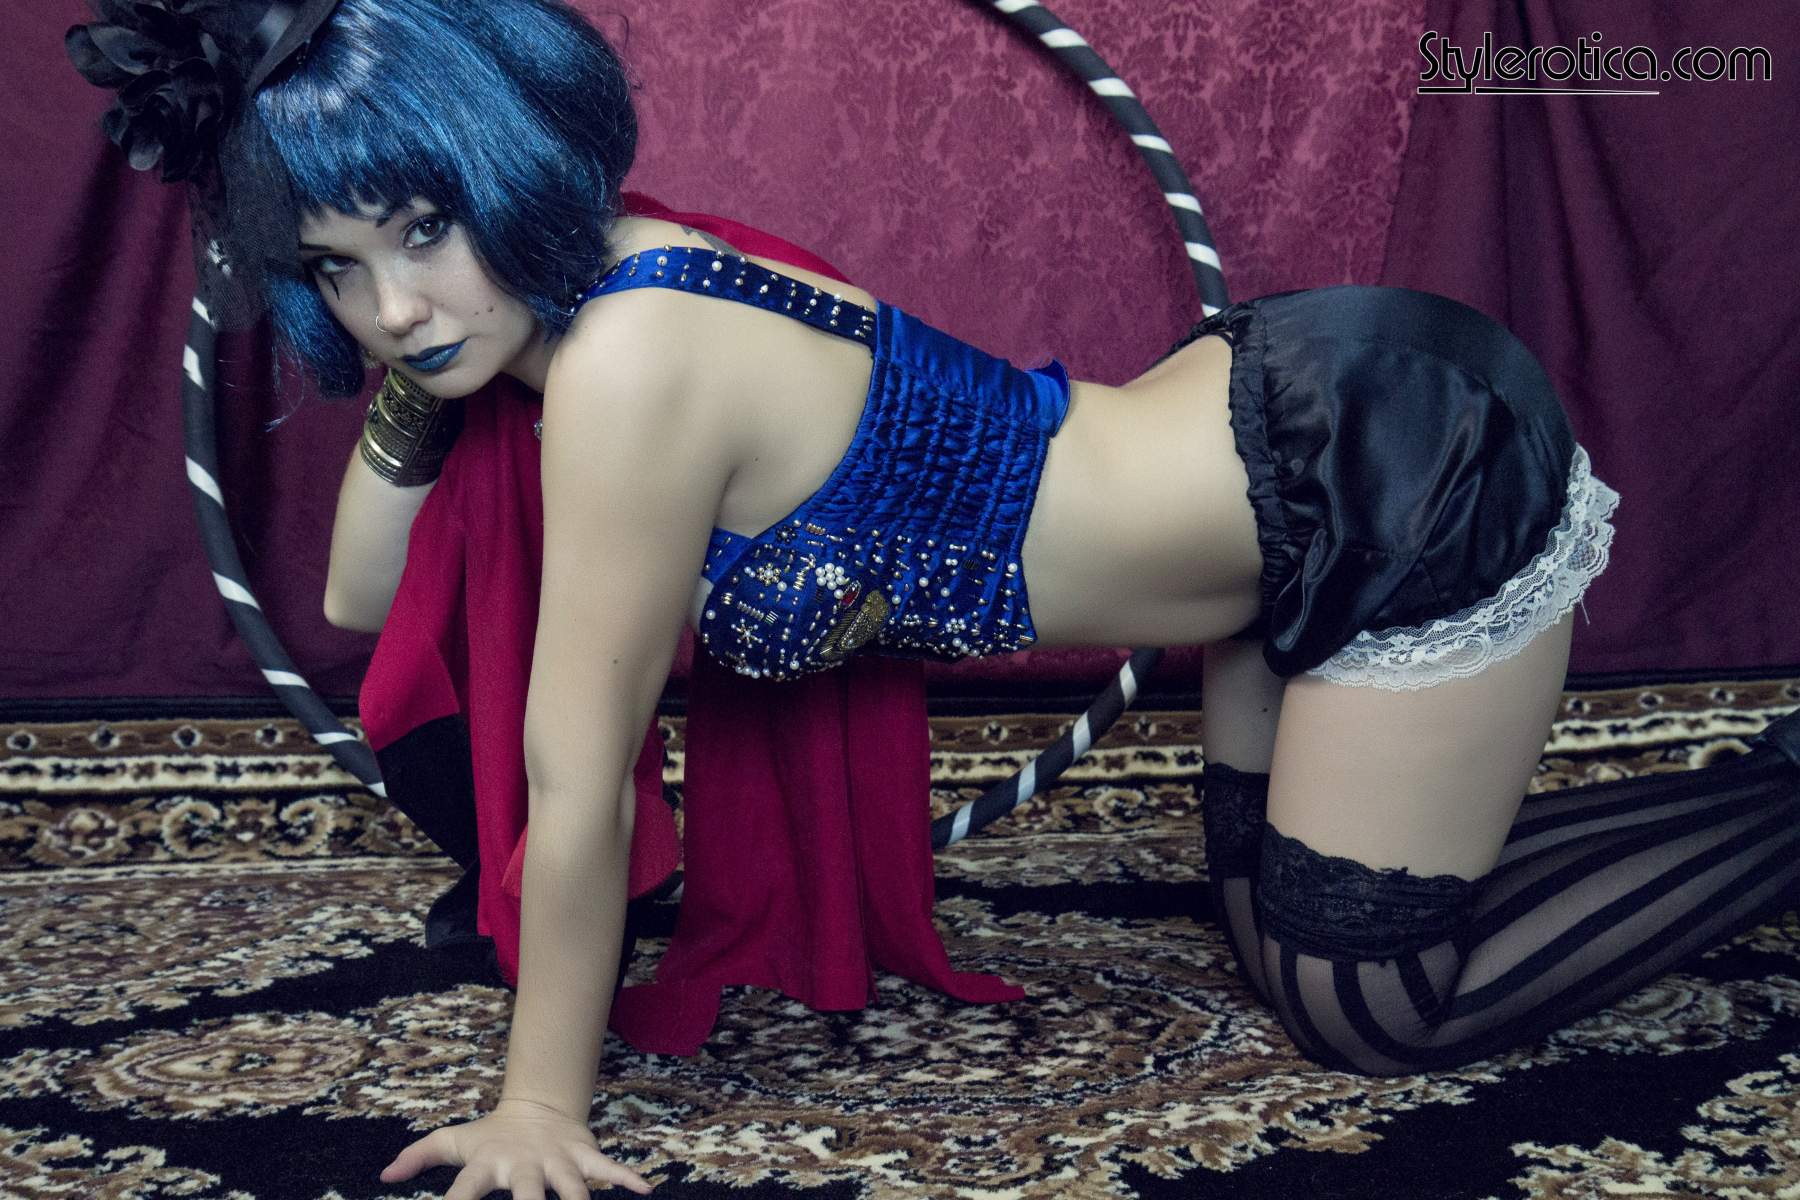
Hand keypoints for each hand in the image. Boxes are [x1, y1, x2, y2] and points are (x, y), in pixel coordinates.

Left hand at [380, 1097, 652, 1197]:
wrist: (538, 1106)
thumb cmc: (489, 1138)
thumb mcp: (454, 1142)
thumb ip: (419, 1156)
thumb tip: (384, 1176)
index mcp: (488, 1165)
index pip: (465, 1191)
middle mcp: (523, 1164)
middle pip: (527, 1193)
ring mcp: (557, 1159)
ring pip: (573, 1187)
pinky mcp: (584, 1155)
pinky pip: (608, 1169)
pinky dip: (626, 1178)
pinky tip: (645, 1190)